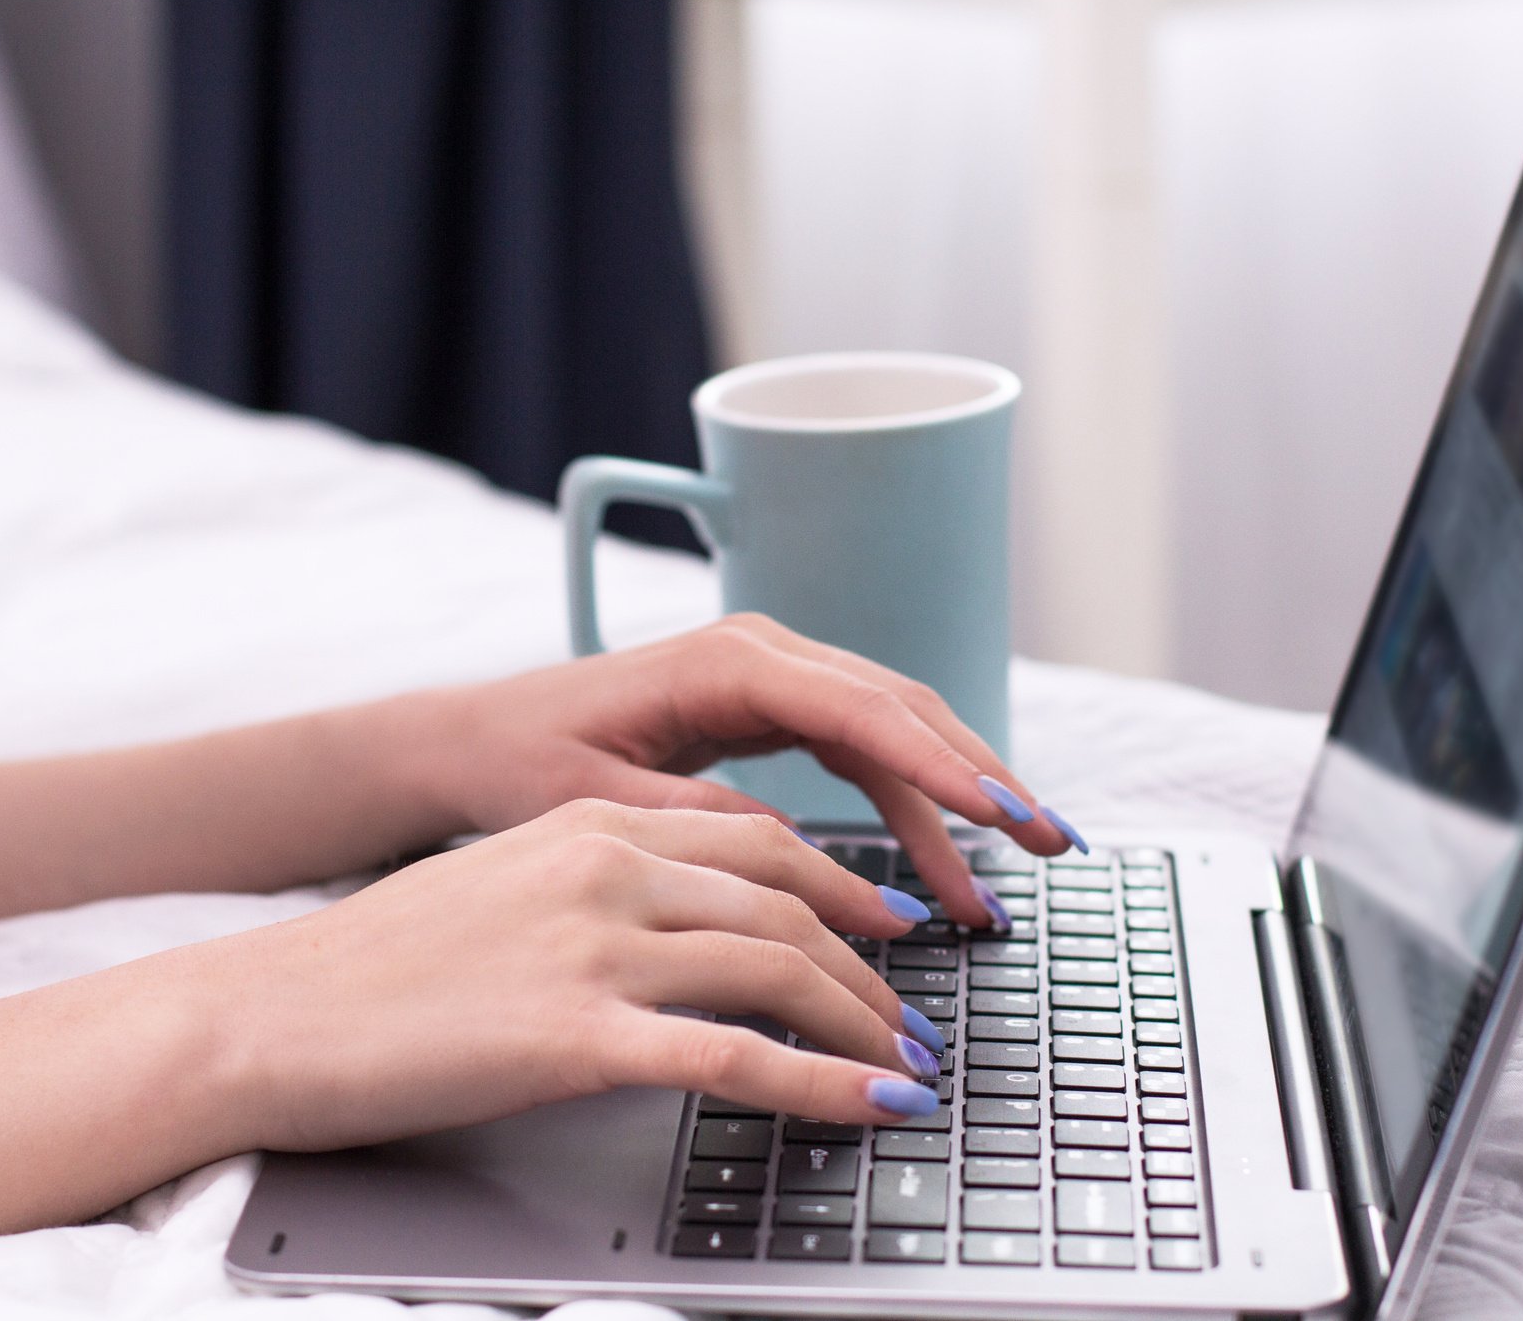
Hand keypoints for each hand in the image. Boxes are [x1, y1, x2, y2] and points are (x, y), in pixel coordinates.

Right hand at [223, 800, 948, 1150]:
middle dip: (874, 967)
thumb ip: (605, 891)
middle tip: (917, 1020)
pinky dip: (821, 1084)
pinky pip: (734, 1057)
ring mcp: (594, 945)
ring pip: (780, 969)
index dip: (846, 885)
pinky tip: (869, 1109)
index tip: (894, 929)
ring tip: (909, 1071)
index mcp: (593, 823)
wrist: (266, 1014)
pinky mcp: (575, 1033)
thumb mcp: (507, 886)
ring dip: (866, 1027)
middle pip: (791, 902)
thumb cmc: (378, 967)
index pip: (761, 841)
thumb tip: (694, 932)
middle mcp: (607, 866)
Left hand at [404, 614, 1087, 927]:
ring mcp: (775, 678)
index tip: (1003, 815)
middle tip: (1050, 842)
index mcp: (728, 663)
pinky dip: (912, 801)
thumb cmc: (524, 763)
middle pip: (904, 710)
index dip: (942, 765)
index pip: (864, 709)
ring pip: (897, 731)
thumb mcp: (602, 807)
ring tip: (1017, 867)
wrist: (473, 740)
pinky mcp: (773, 710)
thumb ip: (711, 830)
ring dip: (959, 797)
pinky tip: (946, 855)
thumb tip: (810, 867)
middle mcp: (766, 655)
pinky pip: (865, 751)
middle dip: (982, 776)